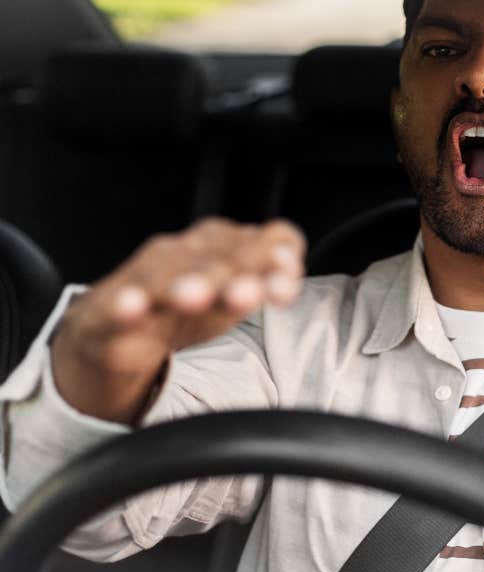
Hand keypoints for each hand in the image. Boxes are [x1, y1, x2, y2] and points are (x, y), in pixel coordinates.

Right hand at [51, 218, 305, 423]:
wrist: (113, 332)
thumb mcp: (235, 300)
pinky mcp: (106, 306)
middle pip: (217, 258)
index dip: (278, 260)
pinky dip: (123, 306)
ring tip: (193, 298)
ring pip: (166, 276)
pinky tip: (130, 309)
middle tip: (248, 293)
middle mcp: (187, 253)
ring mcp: (145, 278)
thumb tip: (289, 274)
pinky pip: (115, 304)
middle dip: (234, 273)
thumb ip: (265, 285)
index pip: (264, 239)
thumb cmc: (187, 308)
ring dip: (183, 284)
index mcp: (226, 247)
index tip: (285, 289)